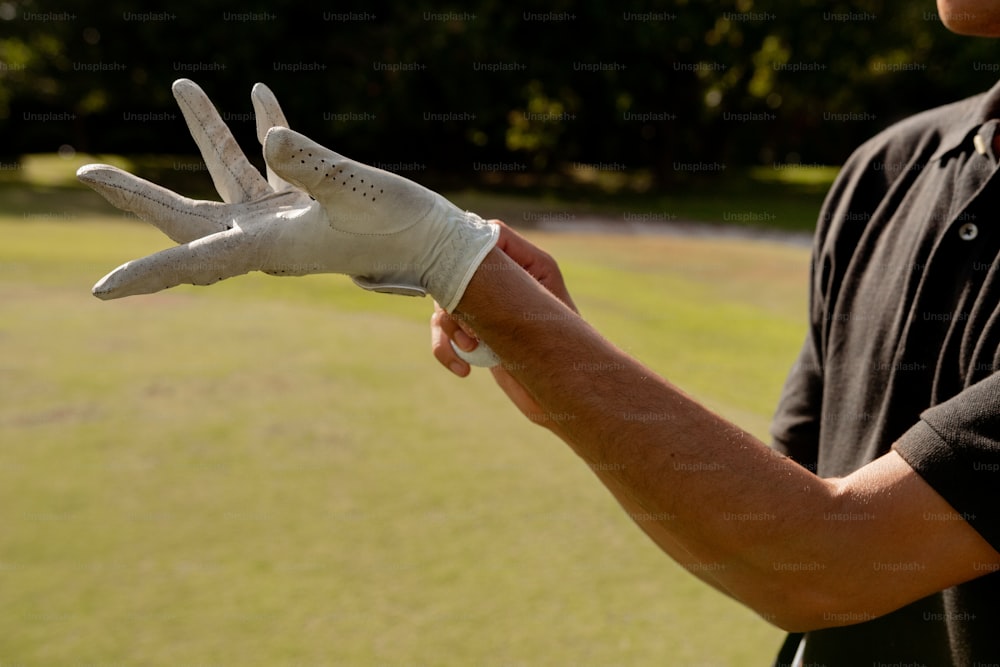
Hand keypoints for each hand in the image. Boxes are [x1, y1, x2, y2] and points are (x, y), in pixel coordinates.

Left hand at [78, 79, 497, 312]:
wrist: (435, 239)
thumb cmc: (402, 225)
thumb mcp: (358, 190)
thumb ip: (312, 163)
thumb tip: (271, 136)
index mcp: (271, 246)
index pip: (195, 262)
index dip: (146, 276)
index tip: (101, 292)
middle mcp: (265, 237)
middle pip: (185, 219)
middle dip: (136, 195)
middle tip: (86, 172)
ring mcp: (281, 219)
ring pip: (227, 176)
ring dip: (207, 131)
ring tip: (183, 84)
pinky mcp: (302, 201)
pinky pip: (269, 164)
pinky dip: (261, 131)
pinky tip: (256, 94)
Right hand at [431, 222, 577, 427]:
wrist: (561, 396)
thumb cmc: (567, 352)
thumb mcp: (547, 312)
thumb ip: (520, 282)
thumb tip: (489, 250)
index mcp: (528, 265)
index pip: (492, 236)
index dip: (472, 246)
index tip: (464, 270)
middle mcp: (503, 281)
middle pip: (458, 268)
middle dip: (455, 298)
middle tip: (468, 326)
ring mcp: (485, 307)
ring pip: (445, 302)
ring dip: (449, 327)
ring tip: (471, 350)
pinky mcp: (474, 333)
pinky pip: (443, 333)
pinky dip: (445, 350)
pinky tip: (463, 370)